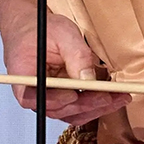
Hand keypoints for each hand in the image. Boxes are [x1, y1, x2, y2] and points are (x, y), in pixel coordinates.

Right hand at [1, 8, 126, 126]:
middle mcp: (34, 93)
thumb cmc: (40, 30)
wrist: (34, 29)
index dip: (56, 100)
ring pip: (71, 113)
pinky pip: (78, 109)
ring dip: (96, 108)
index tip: (74, 94)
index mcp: (24, 77)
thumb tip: (88, 78)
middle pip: (58, 109)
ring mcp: (49, 99)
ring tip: (119, 98)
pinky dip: (95, 105)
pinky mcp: (61, 100)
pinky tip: (112, 97)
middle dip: (87, 105)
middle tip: (110, 96)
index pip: (35, 98)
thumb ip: (76, 55)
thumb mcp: (61, 33)